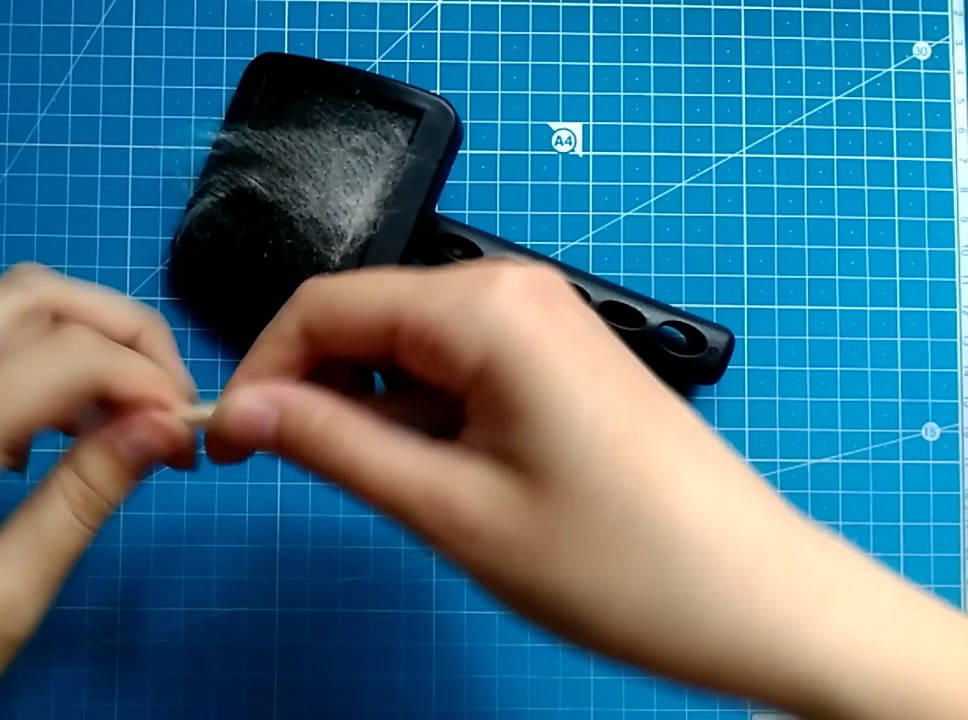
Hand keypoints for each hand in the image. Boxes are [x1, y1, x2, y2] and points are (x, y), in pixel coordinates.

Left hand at [0, 264, 199, 718]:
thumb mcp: (2, 602)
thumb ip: (84, 499)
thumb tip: (165, 426)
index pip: (63, 355)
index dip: (146, 378)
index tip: (192, 433)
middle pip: (30, 296)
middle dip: (120, 330)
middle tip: (168, 403)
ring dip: (70, 329)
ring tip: (114, 407)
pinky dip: (22, 346)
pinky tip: (44, 422)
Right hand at [204, 259, 967, 718]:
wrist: (761, 599)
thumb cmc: (613, 563)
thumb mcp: (449, 508)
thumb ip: (333, 444)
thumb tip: (242, 408)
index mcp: (484, 307)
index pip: (324, 306)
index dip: (261, 371)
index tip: (228, 446)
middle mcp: (514, 289)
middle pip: (367, 317)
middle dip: (315, 389)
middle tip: (295, 478)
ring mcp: (546, 320)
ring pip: (410, 344)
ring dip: (372, 407)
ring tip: (395, 491)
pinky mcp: (562, 358)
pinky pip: (460, 365)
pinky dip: (424, 413)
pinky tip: (443, 475)